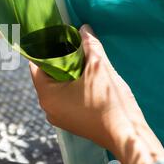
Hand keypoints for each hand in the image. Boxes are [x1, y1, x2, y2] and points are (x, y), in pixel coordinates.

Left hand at [30, 24, 163, 163]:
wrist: (127, 135)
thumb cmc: (109, 102)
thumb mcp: (99, 67)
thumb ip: (89, 45)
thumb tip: (84, 28)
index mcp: (47, 94)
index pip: (36, 65)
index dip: (46, 50)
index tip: (57, 38)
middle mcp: (47, 108)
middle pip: (46, 77)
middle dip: (59, 61)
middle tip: (72, 47)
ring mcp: (58, 118)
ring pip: (57, 88)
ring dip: (67, 74)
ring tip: (81, 61)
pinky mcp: (70, 123)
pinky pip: (65, 100)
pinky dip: (72, 88)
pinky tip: (86, 79)